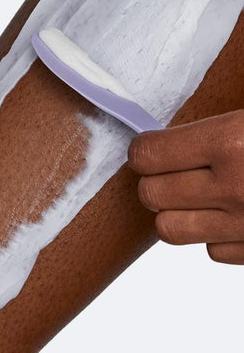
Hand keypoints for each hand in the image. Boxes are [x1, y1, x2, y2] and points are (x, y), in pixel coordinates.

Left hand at [128, 110, 243, 263]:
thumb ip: (208, 128)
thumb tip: (162, 137)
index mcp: (230, 142)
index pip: (147, 155)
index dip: (143, 150)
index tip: (149, 147)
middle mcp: (235, 188)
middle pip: (151, 194)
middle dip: (153, 180)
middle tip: (171, 169)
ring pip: (169, 229)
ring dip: (174, 211)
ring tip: (194, 193)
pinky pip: (212, 251)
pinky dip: (213, 235)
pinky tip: (228, 213)